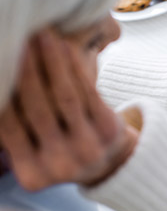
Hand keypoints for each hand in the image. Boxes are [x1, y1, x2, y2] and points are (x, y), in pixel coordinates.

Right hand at [0, 29, 136, 190]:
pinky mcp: (110, 131)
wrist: (111, 162)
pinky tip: (65, 47)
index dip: (3, 90)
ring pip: (65, 97)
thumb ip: (14, 129)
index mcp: (32, 174)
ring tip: (42, 35)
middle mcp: (60, 165)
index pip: (9, 126)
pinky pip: (90, 93)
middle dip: (25, 70)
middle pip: (37, 109)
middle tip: (17, 39)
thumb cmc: (62, 149)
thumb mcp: (34, 150)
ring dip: (51, 62)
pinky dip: (75, 68)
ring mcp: (88, 149)